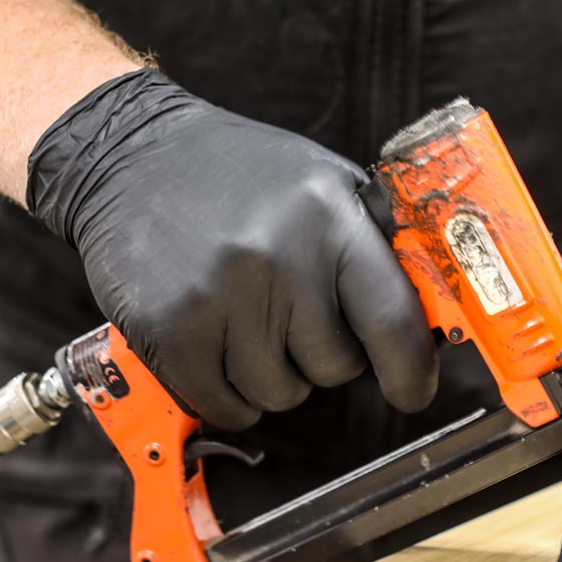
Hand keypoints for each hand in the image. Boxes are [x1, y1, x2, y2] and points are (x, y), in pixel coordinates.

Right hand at [28, 69, 437, 427]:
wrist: (127, 154)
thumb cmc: (241, 172)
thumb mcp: (324, 180)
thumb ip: (376, 240)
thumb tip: (434, 310)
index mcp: (327, 217)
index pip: (392, 319)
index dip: (411, 370)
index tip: (414, 390)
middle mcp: (275, 257)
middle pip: (335, 367)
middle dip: (325, 356)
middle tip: (295, 315)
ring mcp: (216, 296)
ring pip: (281, 394)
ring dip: (275, 375)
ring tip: (251, 321)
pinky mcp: (167, 330)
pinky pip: (226, 407)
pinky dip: (230, 394)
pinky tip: (221, 347)